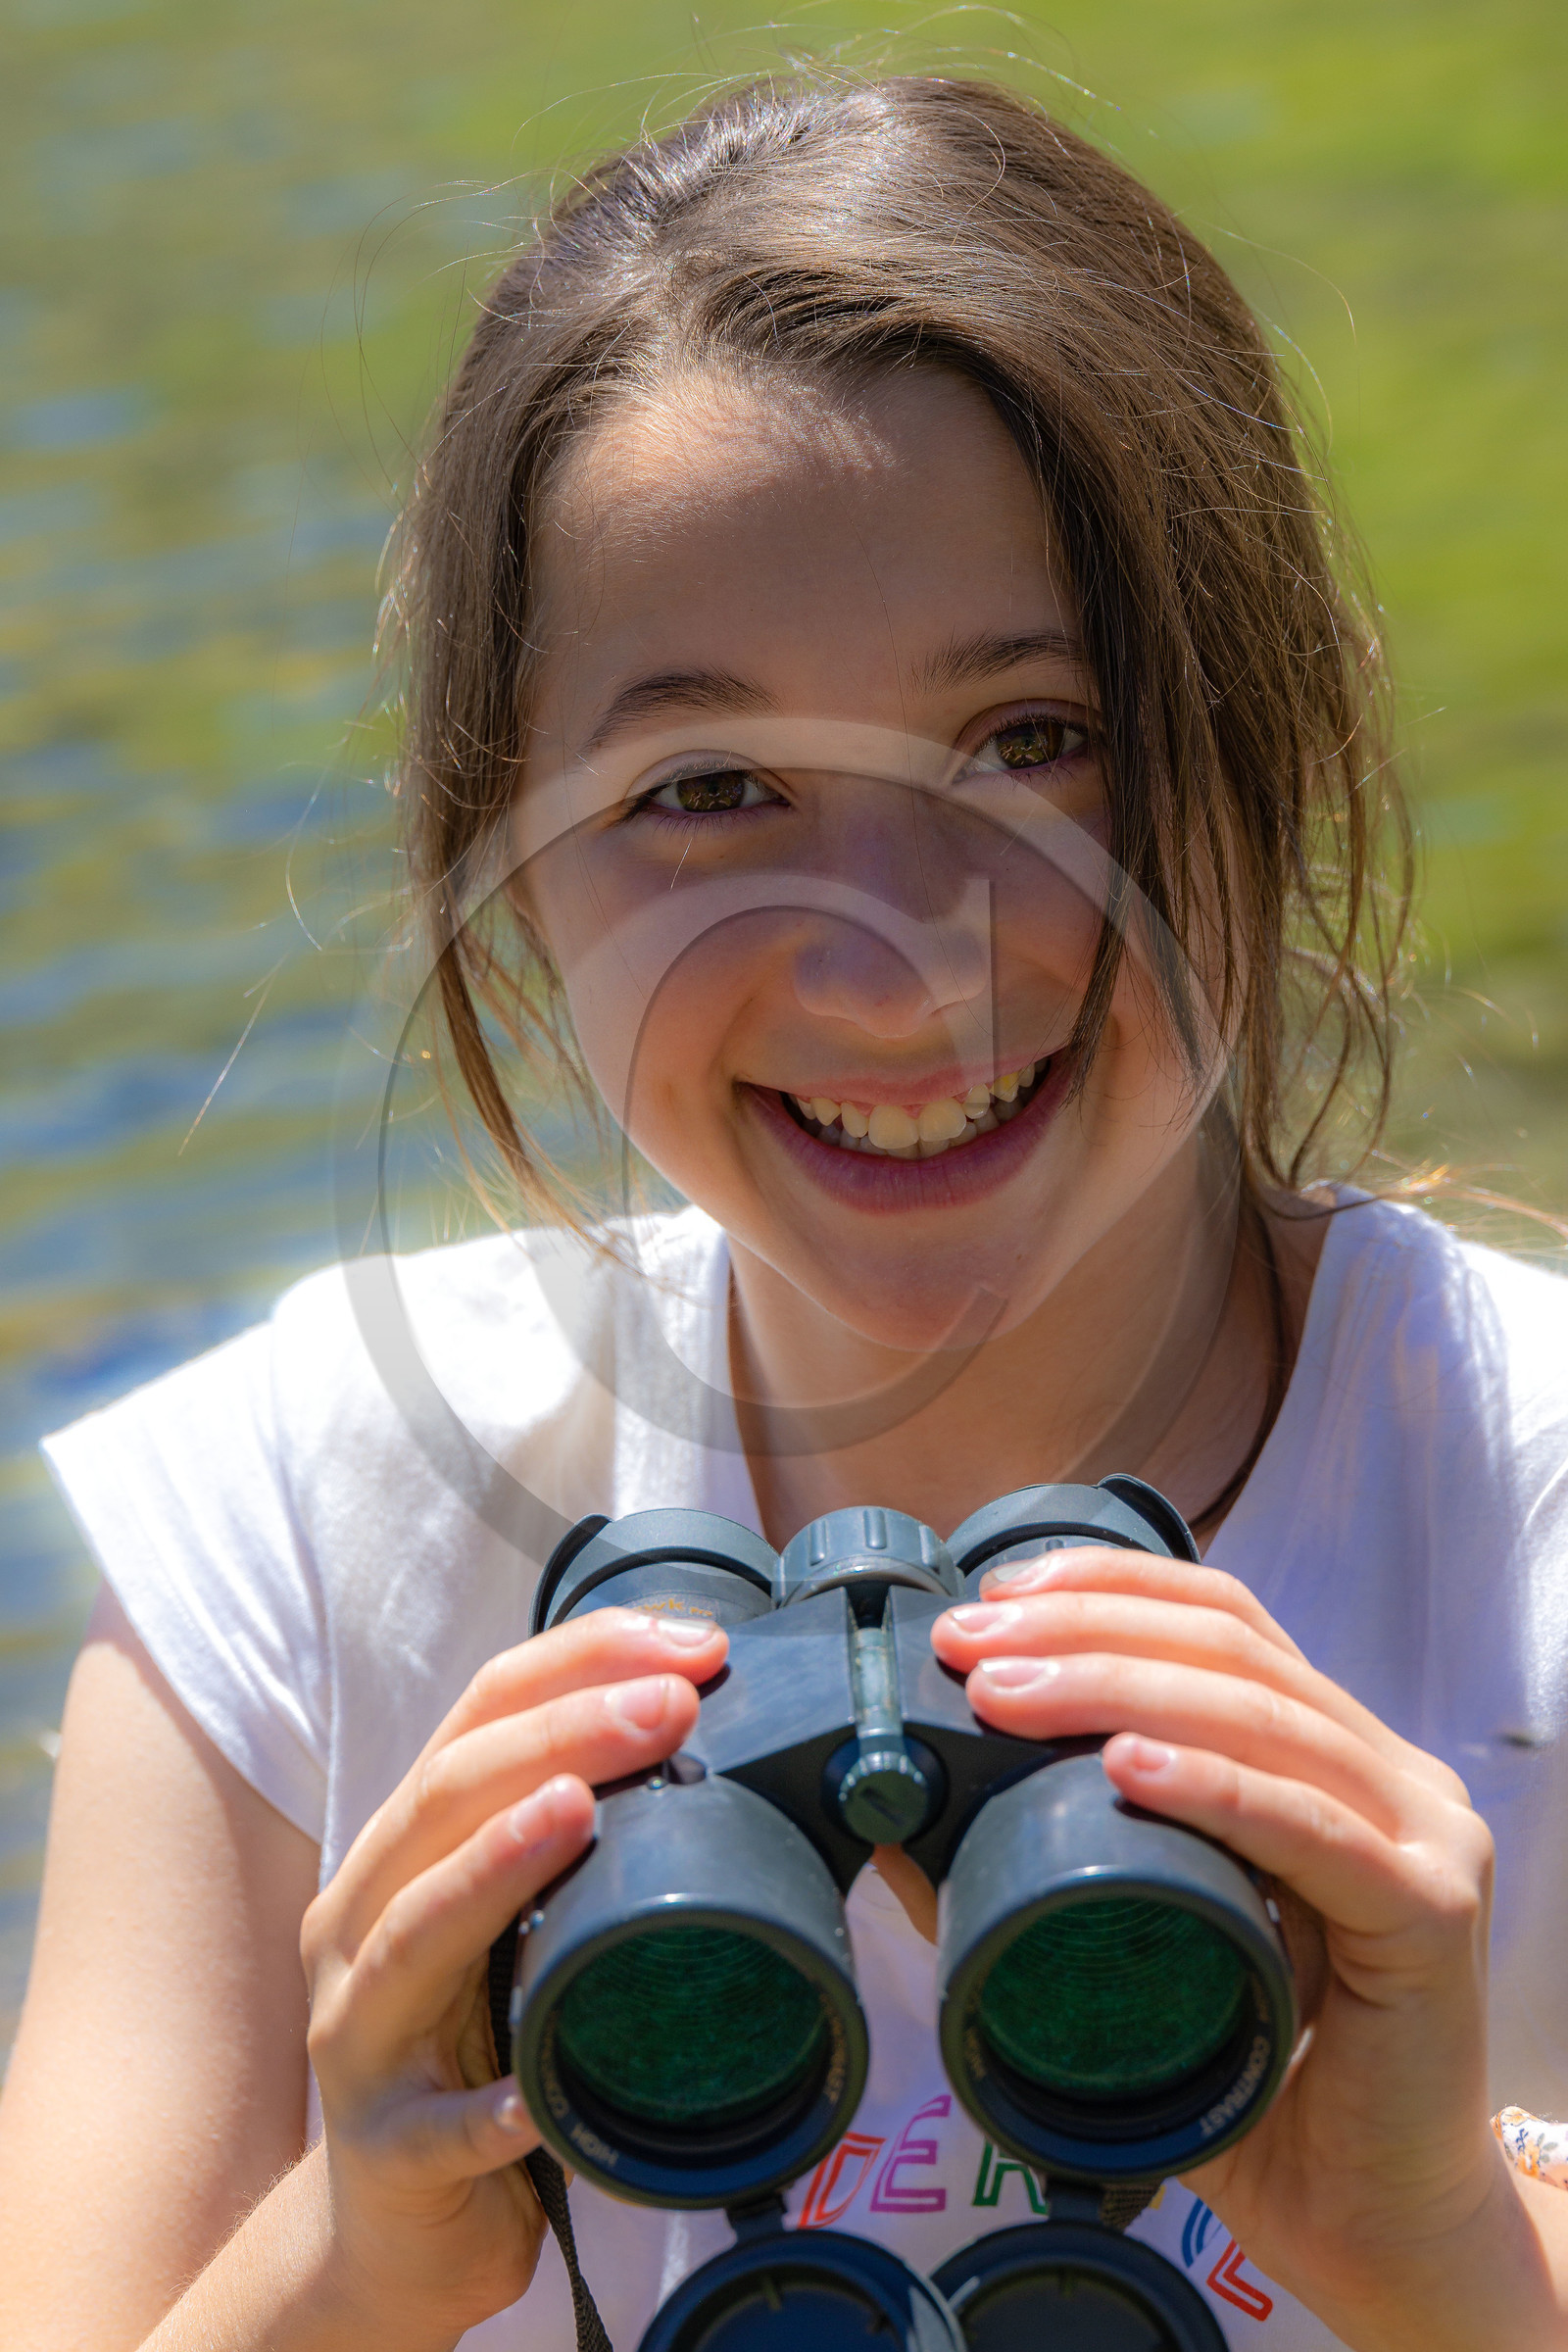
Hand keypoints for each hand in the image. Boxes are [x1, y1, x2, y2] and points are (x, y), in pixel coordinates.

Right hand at [299, 1608, 727, 2349]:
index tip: (688, 1641)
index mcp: (403, 1847)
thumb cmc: (471, 2042)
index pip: (479, 1712)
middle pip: (446, 1794)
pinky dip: (484, 2108)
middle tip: (672, 1703)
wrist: (392, 2225)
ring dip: (497, 1864)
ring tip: (578, 1810)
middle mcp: (360, 1920)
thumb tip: (710, 1729)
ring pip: (411, 1930)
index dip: (580, 1660)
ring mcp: (358, 2033)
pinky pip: (437, 2127)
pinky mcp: (385, 2149)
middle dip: (564, 1733)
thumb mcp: (513, 1919)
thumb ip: (573, 1836)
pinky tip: (532, 2095)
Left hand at [931, 1548, 1559, 2351]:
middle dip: (1084, 1630)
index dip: (1108, 1585)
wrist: (1373, 2227)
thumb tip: (898, 1810)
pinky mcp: (1432, 1913)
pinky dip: (1213, 1788)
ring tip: (1008, 1695)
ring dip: (1118, 1688)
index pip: (1224, 1619)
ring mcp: (1425, 1833)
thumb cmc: (1256, 2084)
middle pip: (1232, 1649)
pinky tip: (1128, 1767)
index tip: (994, 1595)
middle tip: (970, 1648)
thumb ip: (1046, 1875)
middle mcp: (1391, 1773)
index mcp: (1334, 1756)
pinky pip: (1313, 1829)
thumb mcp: (1139, 1951)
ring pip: (1262, 1715)